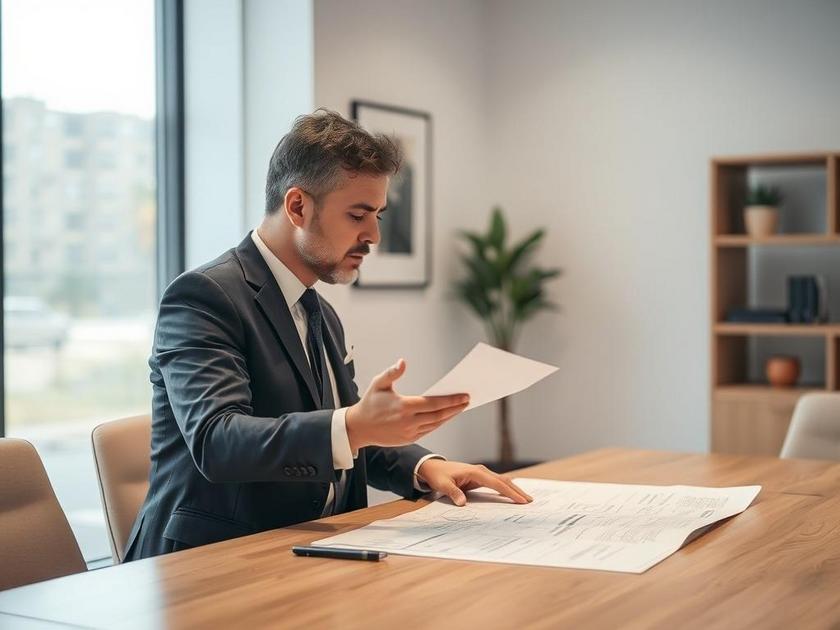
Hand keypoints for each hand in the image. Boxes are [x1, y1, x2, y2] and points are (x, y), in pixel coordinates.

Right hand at [345, 359, 469, 450]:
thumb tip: (403, 362)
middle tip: (467, 401)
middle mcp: (408, 422)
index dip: (451, 400)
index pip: (434, 404)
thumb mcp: (378, 384)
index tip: (464, 396)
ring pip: (436, 424)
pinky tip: (446, 416)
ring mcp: (409, 432)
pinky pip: (429, 430)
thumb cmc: (369, 403)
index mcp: (403, 407)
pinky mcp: (409, 439)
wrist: (359, 428)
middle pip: (439, 415)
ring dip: (450, 416)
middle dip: (455, 408)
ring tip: (460, 407)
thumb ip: (392, 372)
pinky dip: (439, 423)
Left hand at [416, 459, 533, 506]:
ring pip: (501, 481)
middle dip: (517, 490)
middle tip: (530, 501)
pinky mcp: (479, 478)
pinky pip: (496, 484)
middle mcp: (481, 471)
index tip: (521, 500)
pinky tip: (512, 495)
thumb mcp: (443, 485)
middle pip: (503, 481)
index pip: (496, 483)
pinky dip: (505, 489)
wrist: (432, 467)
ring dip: (513, 489)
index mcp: (475, 472)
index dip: (509, 492)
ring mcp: (481, 474)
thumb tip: (462, 503)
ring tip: (525, 499)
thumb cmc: (438, 476)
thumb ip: (453, 493)